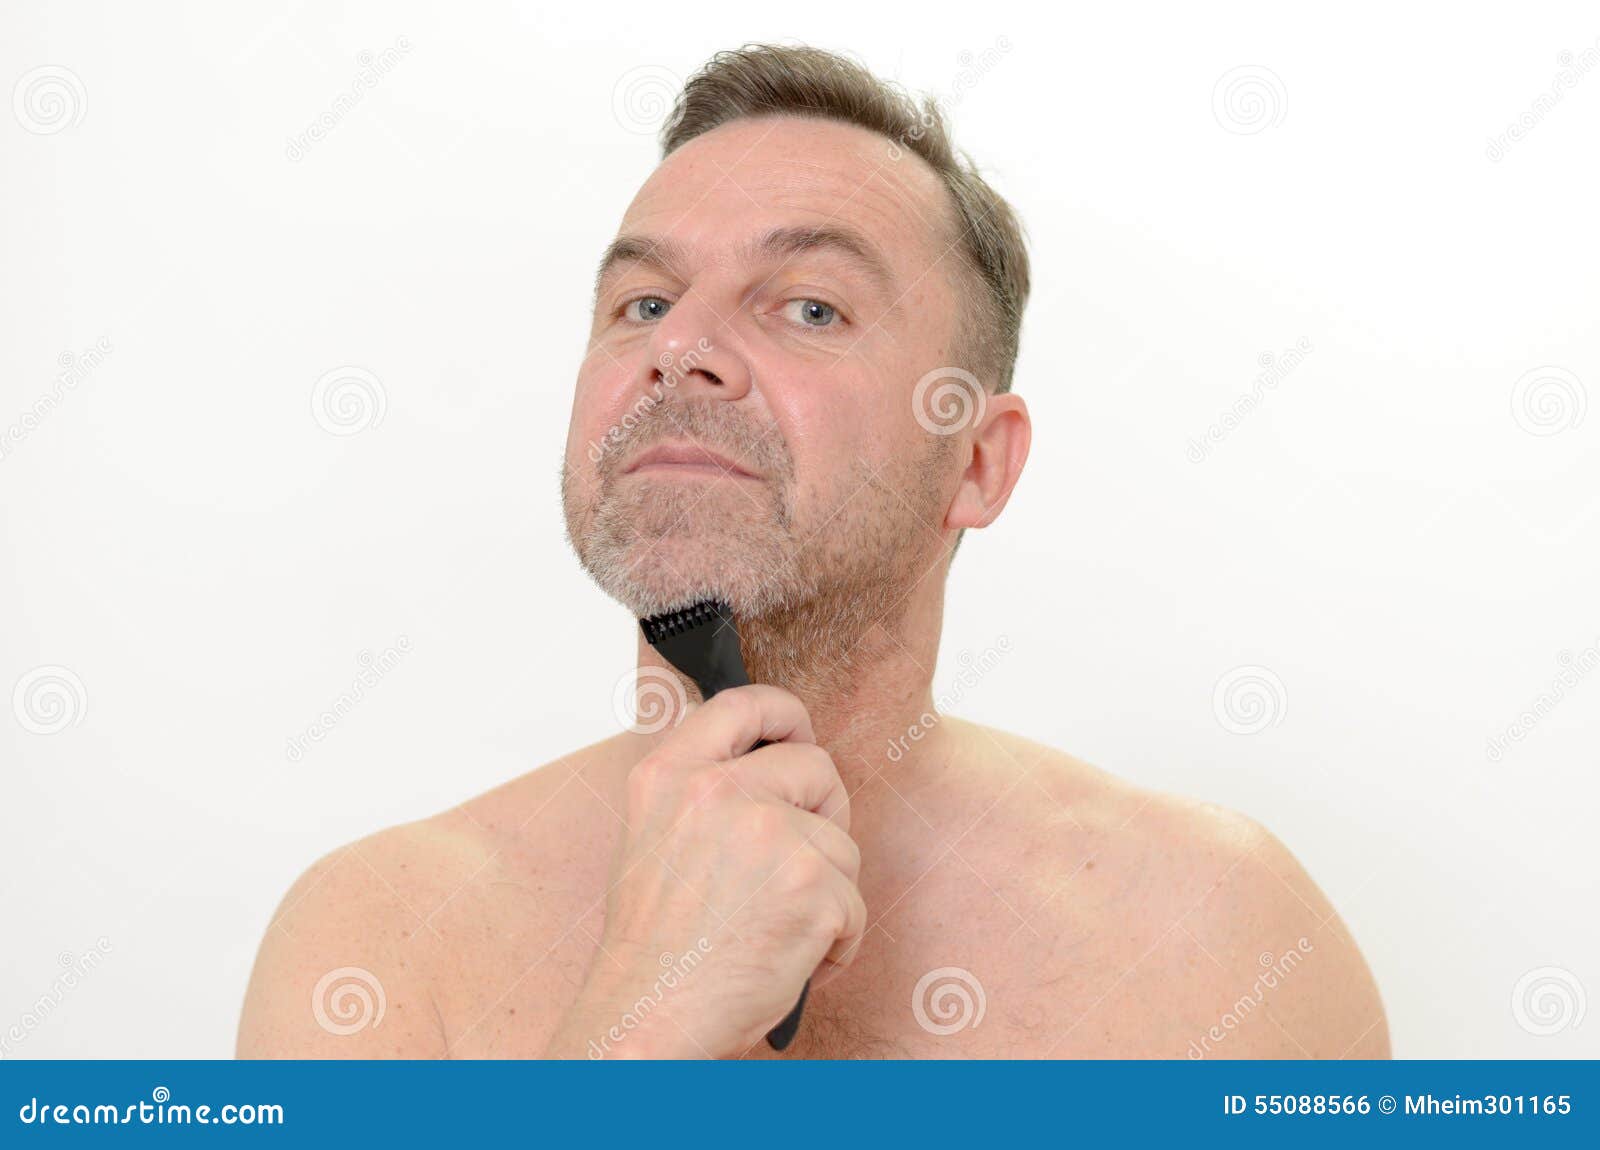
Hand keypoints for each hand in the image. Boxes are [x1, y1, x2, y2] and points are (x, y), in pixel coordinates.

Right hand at [546, 684, 863, 1058]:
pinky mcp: (813, 885)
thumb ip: (700, 791)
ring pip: (841, 843)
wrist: (650, 1019)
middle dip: (823, 813)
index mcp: (670, 775)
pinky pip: (855, 903)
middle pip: (815, 765)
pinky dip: (836, 941)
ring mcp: (769, 834)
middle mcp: (717, 792)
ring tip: (778, 931)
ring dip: (826, 892)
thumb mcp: (650, 836)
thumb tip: (765, 762)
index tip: (799, 737)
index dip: (785, 715)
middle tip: (798, 865)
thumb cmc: (652, 948)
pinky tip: (792, 961)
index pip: (744, 703)